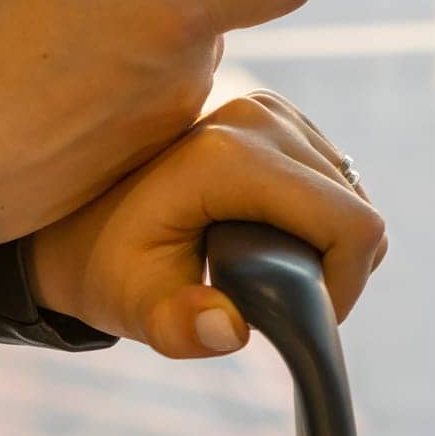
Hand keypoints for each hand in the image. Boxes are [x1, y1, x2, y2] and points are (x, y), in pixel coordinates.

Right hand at [0, 0, 311, 247]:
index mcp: (174, 20)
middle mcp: (188, 78)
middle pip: (207, 14)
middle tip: (72, 4)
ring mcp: (166, 127)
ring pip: (170, 57)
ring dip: (127, 42)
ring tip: (48, 54)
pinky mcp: (138, 162)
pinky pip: (144, 102)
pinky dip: (110, 88)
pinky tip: (47, 95)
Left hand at [25, 91, 388, 358]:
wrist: (75, 218)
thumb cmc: (107, 267)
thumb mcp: (133, 307)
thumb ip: (179, 326)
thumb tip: (228, 330)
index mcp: (229, 157)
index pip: (353, 225)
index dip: (345, 286)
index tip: (301, 316)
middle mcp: (255, 115)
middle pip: (358, 209)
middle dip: (335, 269)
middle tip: (277, 300)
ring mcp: (266, 105)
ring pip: (350, 191)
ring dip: (325, 241)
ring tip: (265, 268)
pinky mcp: (271, 110)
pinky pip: (332, 174)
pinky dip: (317, 214)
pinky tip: (265, 234)